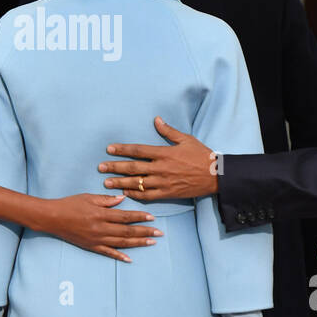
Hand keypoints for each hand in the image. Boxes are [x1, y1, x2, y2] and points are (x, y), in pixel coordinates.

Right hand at [34, 193, 161, 262]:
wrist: (52, 218)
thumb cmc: (70, 204)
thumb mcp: (88, 197)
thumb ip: (106, 200)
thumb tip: (123, 199)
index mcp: (101, 214)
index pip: (125, 217)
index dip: (140, 217)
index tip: (152, 217)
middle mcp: (101, 228)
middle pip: (127, 232)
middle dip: (145, 232)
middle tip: (159, 233)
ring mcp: (96, 239)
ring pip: (121, 243)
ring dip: (138, 243)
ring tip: (151, 242)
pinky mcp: (91, 246)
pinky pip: (108, 253)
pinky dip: (119, 256)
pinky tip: (130, 258)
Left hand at [98, 116, 217, 200]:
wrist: (215, 176)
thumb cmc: (201, 155)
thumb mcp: (186, 139)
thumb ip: (169, 131)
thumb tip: (156, 120)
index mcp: (164, 153)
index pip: (138, 150)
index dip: (122, 150)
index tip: (109, 149)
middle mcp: (161, 168)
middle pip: (133, 168)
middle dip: (115, 167)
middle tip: (100, 167)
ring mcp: (163, 182)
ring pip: (137, 183)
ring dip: (120, 183)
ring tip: (107, 182)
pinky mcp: (167, 194)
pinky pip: (148, 196)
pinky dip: (136, 195)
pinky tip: (126, 193)